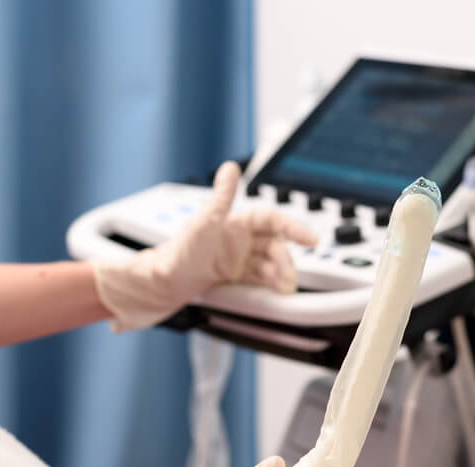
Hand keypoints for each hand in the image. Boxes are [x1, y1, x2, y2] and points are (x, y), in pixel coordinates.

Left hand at [94, 162, 317, 330]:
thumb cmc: (179, 252)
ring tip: (284, 286)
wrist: (164, 283)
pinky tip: (278, 291)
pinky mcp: (238, 277)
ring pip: (271, 265)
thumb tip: (230, 167)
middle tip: (287, 274)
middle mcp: (241, 240)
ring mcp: (240, 259)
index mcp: (236, 222)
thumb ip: (222, 196)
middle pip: (275, 246)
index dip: (294, 228)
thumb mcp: (203, 221)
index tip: (310, 239)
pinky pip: (262, 280)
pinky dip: (272, 285)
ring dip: (281, 274)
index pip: (272, 221)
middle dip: (285, 260)